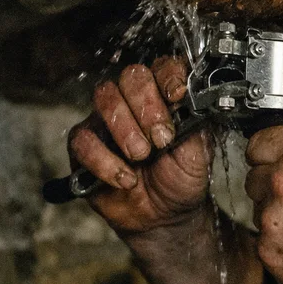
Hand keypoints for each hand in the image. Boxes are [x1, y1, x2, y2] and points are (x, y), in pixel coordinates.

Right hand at [69, 56, 210, 232]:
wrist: (165, 216)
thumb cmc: (181, 178)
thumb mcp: (199, 152)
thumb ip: (195, 122)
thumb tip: (192, 98)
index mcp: (165, 97)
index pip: (162, 67)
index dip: (168, 76)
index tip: (177, 95)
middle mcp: (134, 102)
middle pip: (131, 77)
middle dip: (147, 106)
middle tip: (162, 138)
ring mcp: (106, 121)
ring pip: (105, 100)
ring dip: (125, 130)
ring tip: (142, 156)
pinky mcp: (84, 147)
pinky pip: (83, 141)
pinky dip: (105, 161)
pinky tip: (125, 178)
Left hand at [245, 89, 282, 283]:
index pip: (260, 140)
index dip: (274, 149)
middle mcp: (282, 182)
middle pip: (255, 173)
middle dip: (275, 180)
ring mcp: (272, 219)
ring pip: (258, 207)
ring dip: (277, 211)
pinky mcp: (268, 251)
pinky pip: (264, 240)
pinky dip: (281, 240)